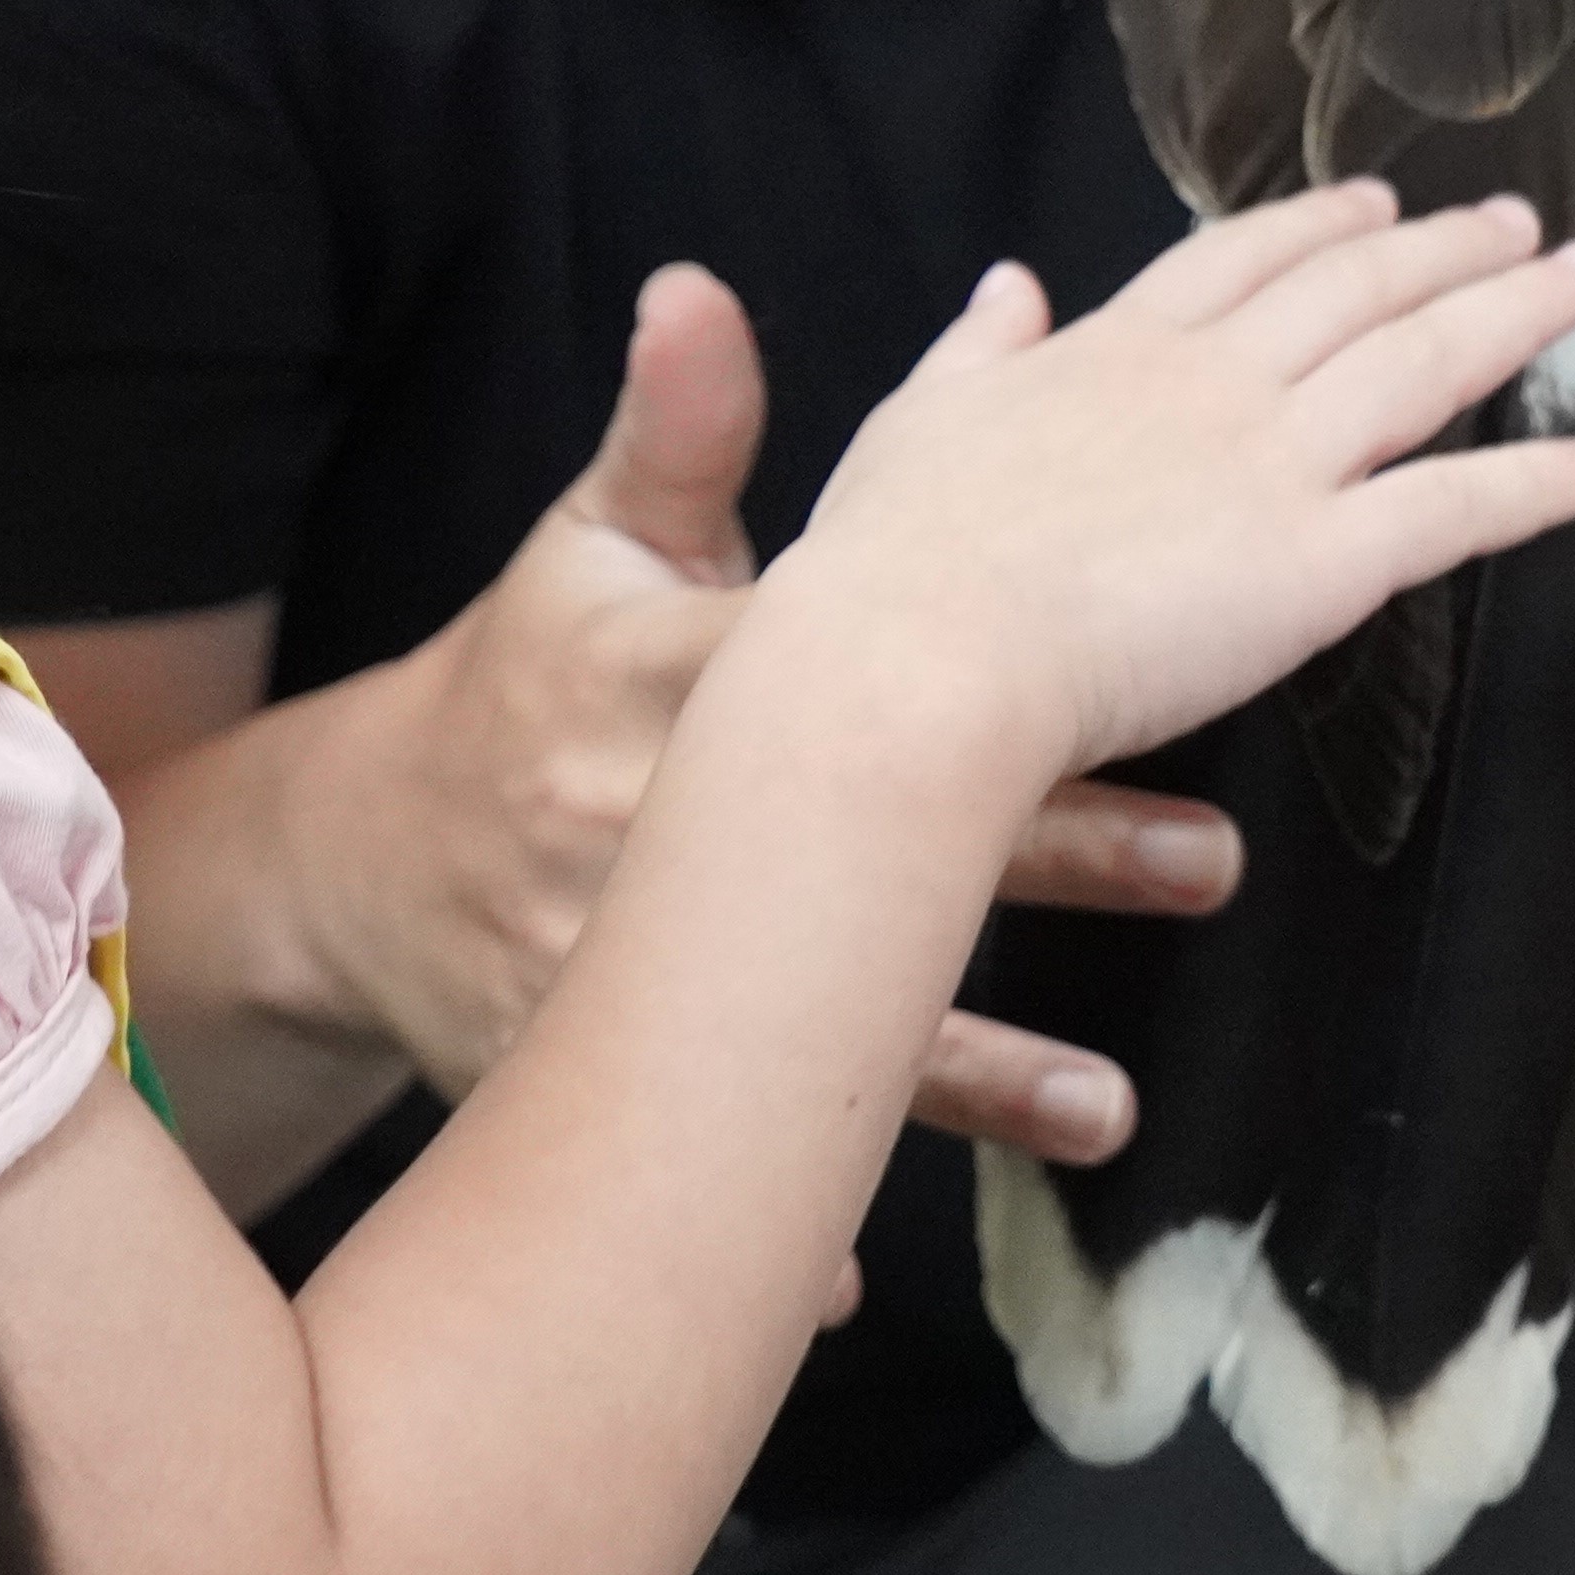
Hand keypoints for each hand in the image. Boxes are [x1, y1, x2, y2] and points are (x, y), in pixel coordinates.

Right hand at [309, 264, 1251, 1161]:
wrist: (365, 854)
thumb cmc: (527, 677)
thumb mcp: (588, 545)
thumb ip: (671, 428)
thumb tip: (699, 288)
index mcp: (657, 679)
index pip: (840, 678)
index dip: (972, 684)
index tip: (1115, 678)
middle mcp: (640, 825)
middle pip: (860, 844)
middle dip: (1043, 859)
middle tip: (1209, 859)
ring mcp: (611, 967)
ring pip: (799, 1025)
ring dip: (959, 1072)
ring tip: (1105, 1108)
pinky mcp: (588, 1074)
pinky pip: (691, 1158)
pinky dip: (757, 1233)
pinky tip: (840, 1287)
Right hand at [774, 183, 1574, 803]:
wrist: (924, 655)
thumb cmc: (898, 563)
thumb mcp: (916, 421)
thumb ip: (975, 353)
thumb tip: (1007, 287)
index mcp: (1113, 354)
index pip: (1236, 262)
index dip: (1314, 226)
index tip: (1373, 204)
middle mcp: (1210, 385)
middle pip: (1355, 290)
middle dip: (1446, 248)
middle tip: (1518, 220)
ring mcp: (1273, 463)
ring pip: (1424, 364)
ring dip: (1518, 314)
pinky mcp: (1322, 561)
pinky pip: (1455, 509)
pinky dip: (1541, 482)